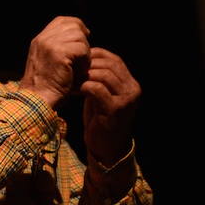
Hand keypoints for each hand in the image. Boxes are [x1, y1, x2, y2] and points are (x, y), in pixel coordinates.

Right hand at [20, 16, 90, 106]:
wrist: (37, 99)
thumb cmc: (46, 85)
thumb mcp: (48, 60)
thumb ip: (58, 46)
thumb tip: (81, 35)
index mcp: (39, 39)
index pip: (62, 20)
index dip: (76, 26)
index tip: (84, 38)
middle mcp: (43, 39)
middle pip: (73, 26)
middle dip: (83, 40)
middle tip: (81, 58)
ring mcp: (50, 45)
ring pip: (80, 37)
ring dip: (84, 52)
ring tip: (78, 66)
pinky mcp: (60, 54)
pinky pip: (82, 49)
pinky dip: (85, 61)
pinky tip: (78, 71)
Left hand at [79, 47, 140, 164]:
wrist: (107, 148)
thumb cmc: (101, 119)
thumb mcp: (103, 95)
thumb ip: (100, 79)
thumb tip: (84, 59)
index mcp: (131, 84)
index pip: (114, 59)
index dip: (95, 56)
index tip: (77, 61)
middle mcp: (132, 90)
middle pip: (109, 65)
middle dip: (88, 65)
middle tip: (72, 70)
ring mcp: (126, 100)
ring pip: (104, 74)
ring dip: (84, 75)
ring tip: (72, 81)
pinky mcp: (115, 110)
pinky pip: (97, 89)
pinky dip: (84, 86)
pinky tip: (75, 91)